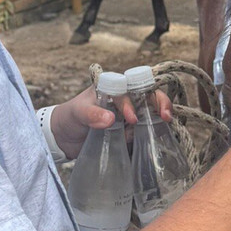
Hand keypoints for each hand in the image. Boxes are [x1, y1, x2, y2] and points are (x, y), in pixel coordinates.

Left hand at [50, 85, 173, 158]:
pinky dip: (152, 135)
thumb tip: (110, 119)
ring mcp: (129, 115)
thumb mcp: (77, 112)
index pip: (131, 88)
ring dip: (158, 121)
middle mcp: (125, 98)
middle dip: (160, 103)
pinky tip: (156, 142)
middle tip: (166, 117)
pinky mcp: (130, 131)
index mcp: (113, 87)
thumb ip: (91, 113)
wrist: (63, 138)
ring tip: (162, 132)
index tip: (133, 119)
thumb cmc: (69, 117)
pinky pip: (145, 131)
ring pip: (151, 113)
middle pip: (149, 96)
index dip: (136, 101)